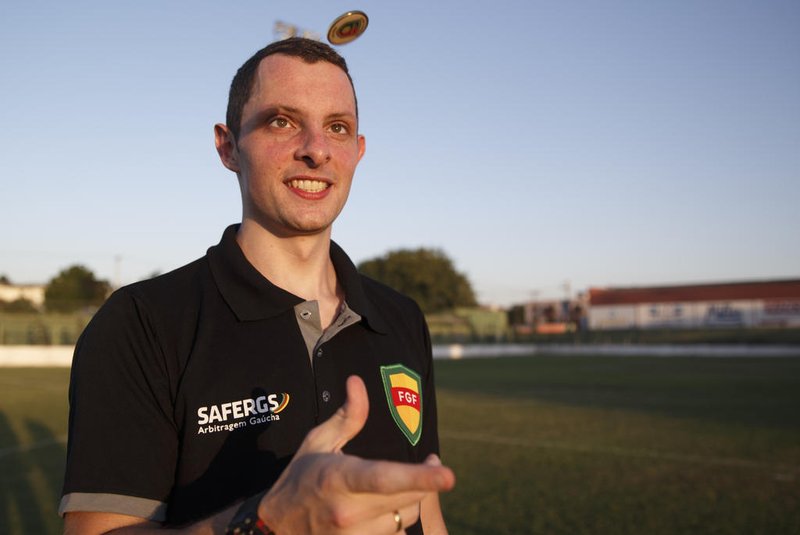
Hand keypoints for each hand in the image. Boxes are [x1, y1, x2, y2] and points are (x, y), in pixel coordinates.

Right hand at [258, 375, 454, 533]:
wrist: (275, 525)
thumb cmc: (301, 476)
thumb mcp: (319, 441)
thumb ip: (347, 415)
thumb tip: (357, 381)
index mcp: (339, 478)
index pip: (385, 478)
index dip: (419, 477)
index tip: (448, 475)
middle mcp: (348, 512)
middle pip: (408, 498)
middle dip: (427, 479)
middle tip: (433, 463)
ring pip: (406, 518)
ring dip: (411, 501)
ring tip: (400, 487)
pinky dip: (397, 521)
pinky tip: (386, 509)